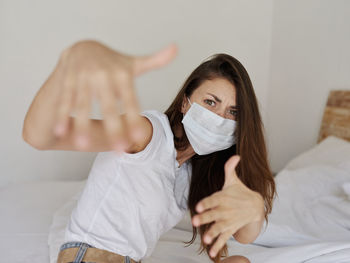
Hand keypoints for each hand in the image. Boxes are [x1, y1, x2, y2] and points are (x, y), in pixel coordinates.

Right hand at [53, 39, 176, 150]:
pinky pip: (64, 100)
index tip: (139, 138)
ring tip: (84, 146)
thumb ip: (155, 61)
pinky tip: (61, 132)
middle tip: (119, 151)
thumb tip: (176, 49)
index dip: (134, 118)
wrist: (83, 45)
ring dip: (82, 124)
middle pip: (108, 105)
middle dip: (113, 127)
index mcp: (122, 74)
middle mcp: (103, 76)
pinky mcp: (67, 80)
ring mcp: (83, 77)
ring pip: (82, 104)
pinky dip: (62, 115)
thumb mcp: (133, 62)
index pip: (130, 100)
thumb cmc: (113, 62)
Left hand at [191, 155, 263, 257]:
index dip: (206, 203)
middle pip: (214, 214)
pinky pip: (224, 238)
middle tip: (195, 221)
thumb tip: (235, 155)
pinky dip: (218, 246)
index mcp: (223, 197)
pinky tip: (211, 253)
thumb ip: (230, 168)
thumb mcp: (234, 180)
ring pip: (219, 228)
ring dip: (212, 234)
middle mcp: (225, 209)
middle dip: (205, 218)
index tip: (199, 206)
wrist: (256, 206)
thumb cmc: (240, 192)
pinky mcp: (230, 229)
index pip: (213, 199)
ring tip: (206, 240)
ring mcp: (228, 220)